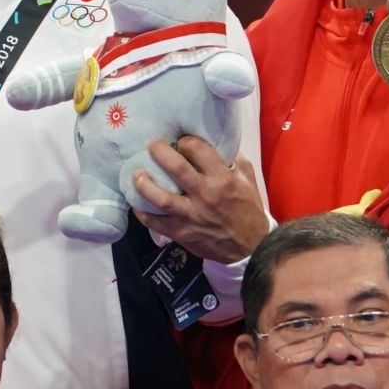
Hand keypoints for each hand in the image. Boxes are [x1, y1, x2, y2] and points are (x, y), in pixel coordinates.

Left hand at [131, 137, 269, 263]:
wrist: (251, 247)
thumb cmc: (249, 210)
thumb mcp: (248, 180)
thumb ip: (233, 160)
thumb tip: (218, 144)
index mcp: (222, 179)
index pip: (198, 150)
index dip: (186, 141)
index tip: (180, 142)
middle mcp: (205, 195)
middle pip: (176, 168)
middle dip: (160, 152)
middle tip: (152, 146)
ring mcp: (191, 216)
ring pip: (161, 198)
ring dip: (144, 183)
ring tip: (136, 174)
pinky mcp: (181, 233)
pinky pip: (155, 222)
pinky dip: (142, 213)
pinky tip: (137, 204)